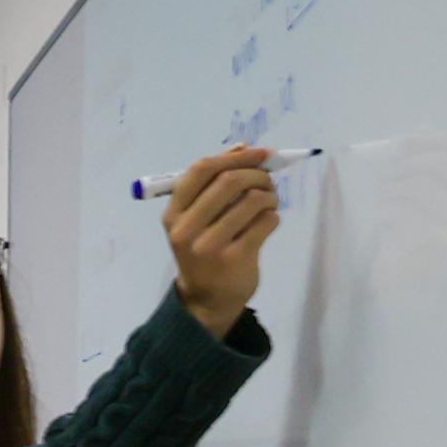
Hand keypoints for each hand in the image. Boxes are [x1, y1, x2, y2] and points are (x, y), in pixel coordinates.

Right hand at [163, 146, 279, 334]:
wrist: (206, 299)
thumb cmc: (203, 250)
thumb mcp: (195, 219)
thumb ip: (213, 184)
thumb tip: (244, 148)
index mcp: (173, 214)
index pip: (201, 170)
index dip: (234, 156)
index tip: (260, 154)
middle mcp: (186, 229)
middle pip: (229, 181)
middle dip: (257, 174)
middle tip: (268, 181)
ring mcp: (210, 246)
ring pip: (252, 200)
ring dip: (269, 195)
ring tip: (268, 203)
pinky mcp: (235, 258)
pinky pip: (266, 221)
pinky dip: (273, 217)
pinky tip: (266, 224)